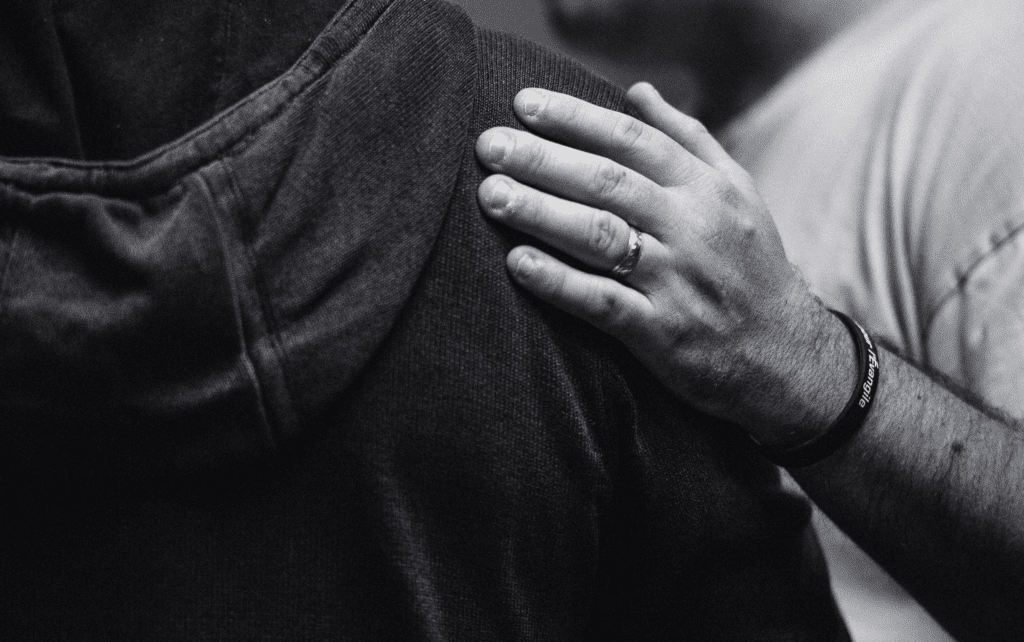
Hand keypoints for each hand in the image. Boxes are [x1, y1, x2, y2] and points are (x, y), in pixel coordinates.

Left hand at [475, 84, 854, 445]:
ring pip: (601, 236)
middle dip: (543, 159)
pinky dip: (559, 282)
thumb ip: (687, 139)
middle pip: (608, 182)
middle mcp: (692, 227)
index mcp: (706, 187)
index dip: (574, 118)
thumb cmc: (749, 266)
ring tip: (492, 195)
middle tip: (489, 146)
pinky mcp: (664, 333)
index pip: (631, 139)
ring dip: (541, 213)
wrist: (788, 356)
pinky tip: (517, 264)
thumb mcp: (737, 192)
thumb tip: (636, 91)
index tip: (522, 104)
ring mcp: (677, 280)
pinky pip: (604, 303)